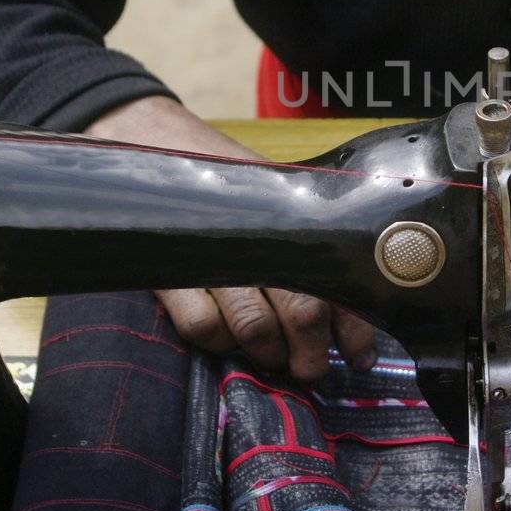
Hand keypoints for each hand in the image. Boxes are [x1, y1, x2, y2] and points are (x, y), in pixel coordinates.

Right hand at [86, 95, 374, 380]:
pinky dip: (216, 342)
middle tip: (312, 370)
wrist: (150, 140)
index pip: (333, 280)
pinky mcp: (170, 270)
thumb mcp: (272, 192)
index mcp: (291, 217)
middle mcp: (257, 237)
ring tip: (273, 358)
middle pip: (302, 309)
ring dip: (268, 353)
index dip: (352, 325)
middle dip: (311, 351)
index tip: (360, 356)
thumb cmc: (223, 173)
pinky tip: (224, 339)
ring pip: (253, 325)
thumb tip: (346, 305)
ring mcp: (213, 255)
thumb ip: (303, 238)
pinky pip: (200, 326)